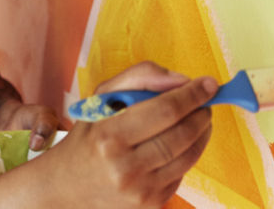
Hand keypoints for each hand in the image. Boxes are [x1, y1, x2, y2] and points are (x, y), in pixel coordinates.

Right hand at [0, 62, 215, 207]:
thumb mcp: (101, 98)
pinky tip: (181, 143)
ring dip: (202, 133)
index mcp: (109, 135)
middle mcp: (124, 166)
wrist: (64, 186)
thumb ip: (139, 77)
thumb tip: (181, 80)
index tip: (209, 84)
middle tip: (206, 102)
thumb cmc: (87, 136)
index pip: (165, 110)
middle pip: (181, 134)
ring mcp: (140, 189)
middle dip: (202, 113)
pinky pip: (182, 174)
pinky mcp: (150, 204)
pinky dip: (189, 154)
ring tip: (200, 119)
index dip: (192, 95)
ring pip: (188, 156)